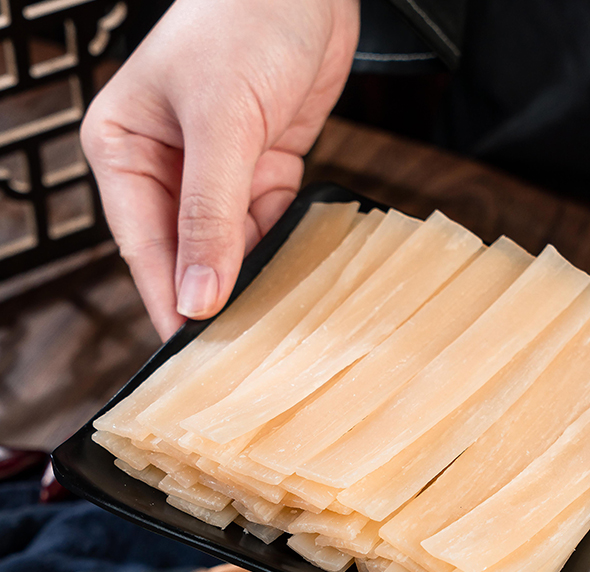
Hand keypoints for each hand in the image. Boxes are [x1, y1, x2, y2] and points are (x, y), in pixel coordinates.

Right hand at [81, 0, 358, 339]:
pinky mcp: (259, 171)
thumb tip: (197, 296)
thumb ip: (209, 214)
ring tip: (275, 313)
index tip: (190, 353)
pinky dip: (282, 242)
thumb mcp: (221, 123)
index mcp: (125, 151)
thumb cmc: (245, 22)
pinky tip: (296, 264)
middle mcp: (166, 168)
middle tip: (240, 348)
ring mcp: (216, 173)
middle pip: (186, 254)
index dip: (168, 301)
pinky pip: (267, 224)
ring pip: (230, 246)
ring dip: (253, 273)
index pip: (143, 247)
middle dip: (213, 294)